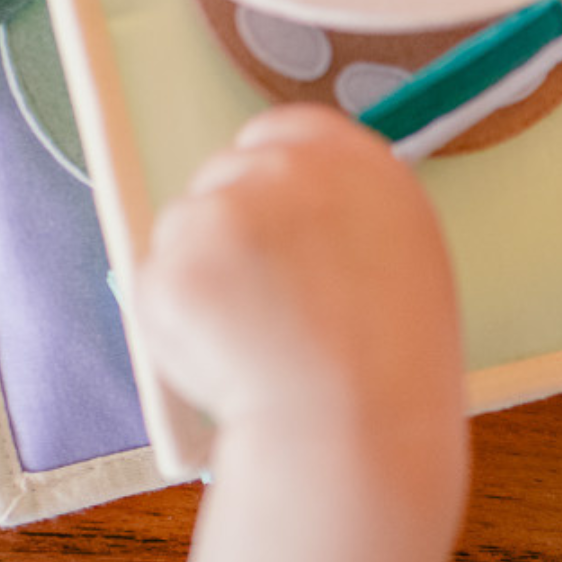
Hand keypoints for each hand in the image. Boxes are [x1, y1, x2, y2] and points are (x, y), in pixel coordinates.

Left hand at [137, 106, 465, 464]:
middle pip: (225, 176)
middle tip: (258, 302)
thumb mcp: (403, 255)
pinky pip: (157, 283)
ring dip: (202, 277)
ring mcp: (223, 212)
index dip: (267, 179)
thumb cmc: (394, 362)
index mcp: (357, 165)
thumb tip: (294, 215)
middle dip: (227, 231)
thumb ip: (346, 215)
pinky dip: (177, 322)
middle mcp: (288, 171)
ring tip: (255, 342)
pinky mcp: (172, 263)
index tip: (266, 223)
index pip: (282, 133)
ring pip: (184, 229)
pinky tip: (228, 358)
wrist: (357, 428)